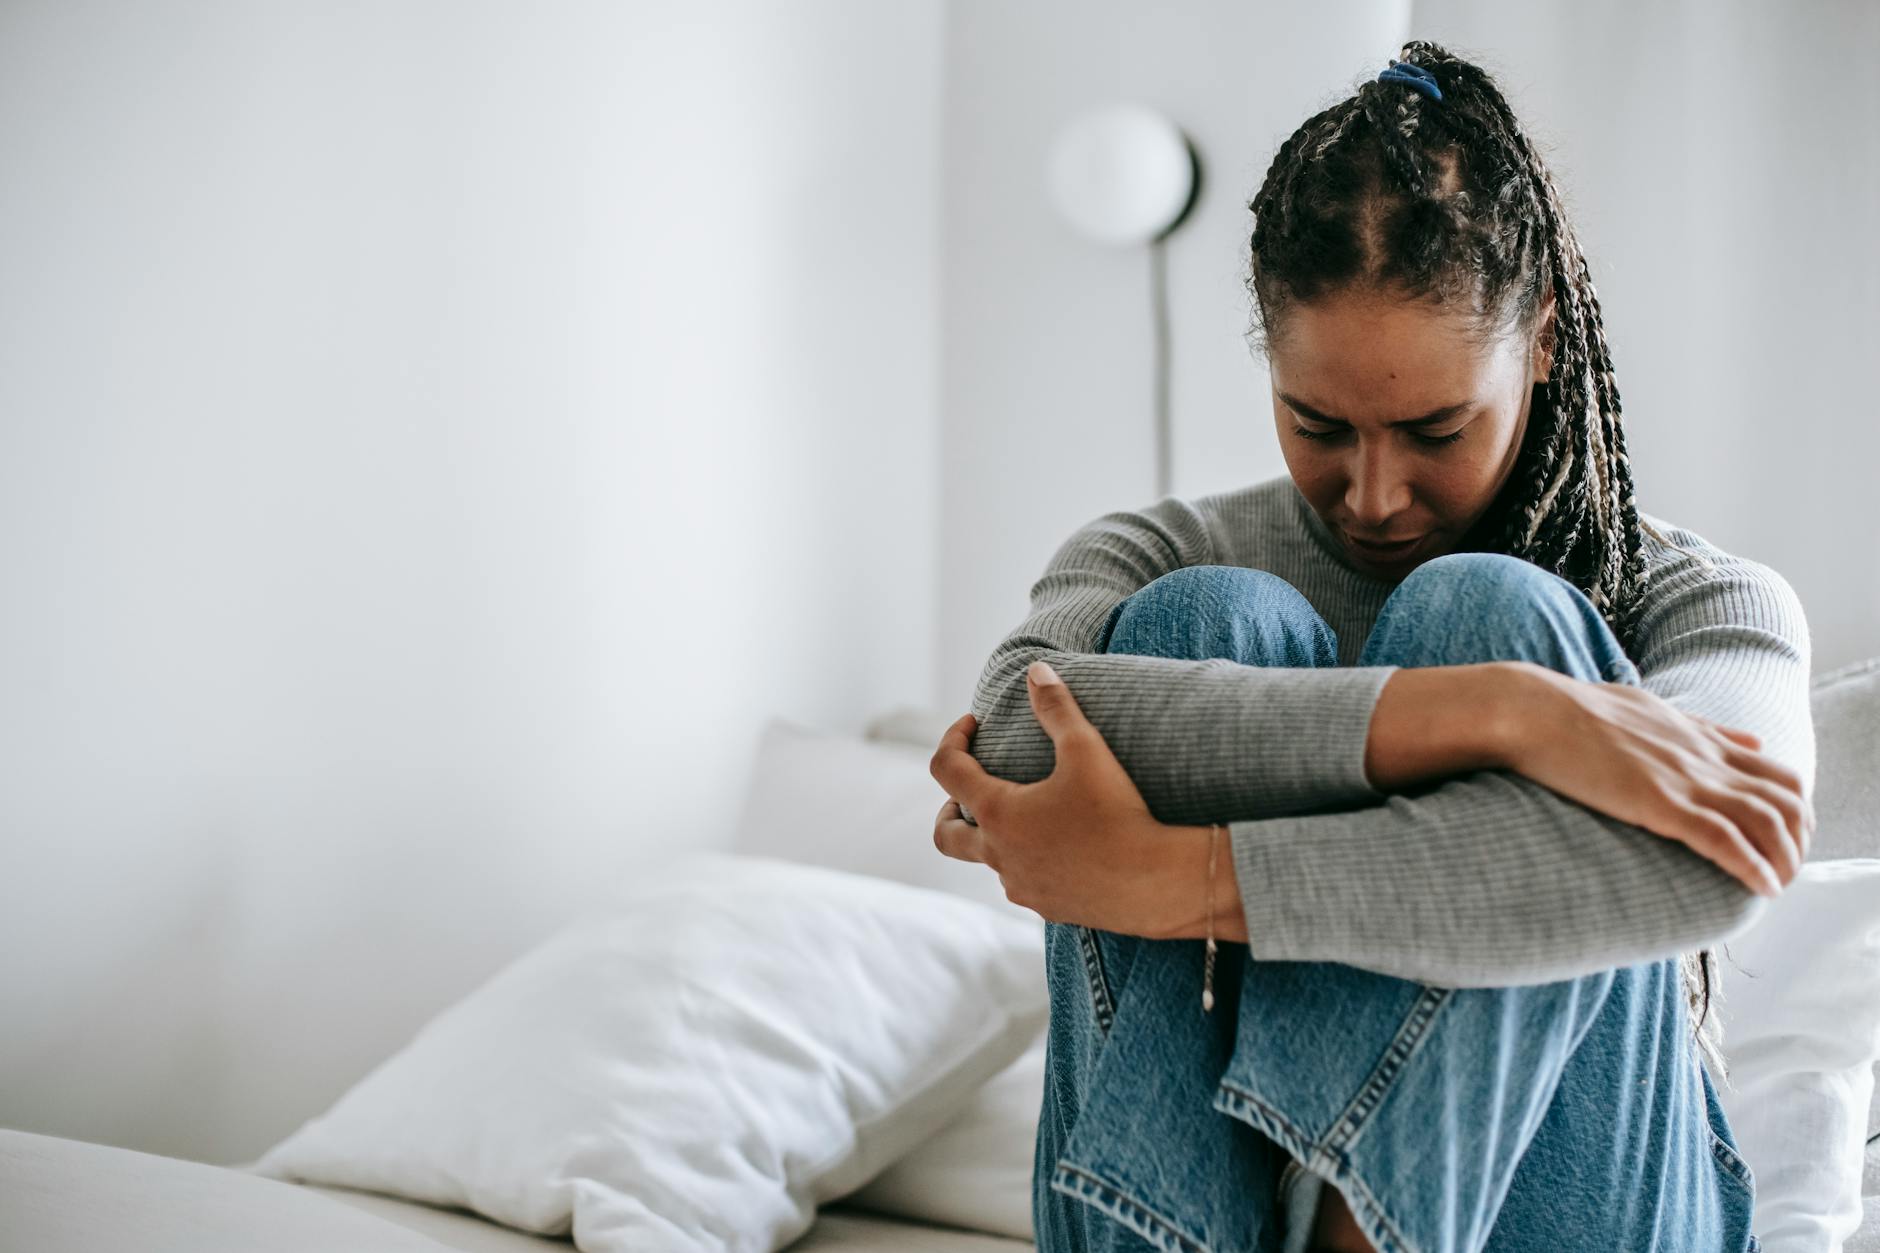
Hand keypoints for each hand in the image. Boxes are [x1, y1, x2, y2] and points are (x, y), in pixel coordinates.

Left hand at [928, 660, 1180, 936]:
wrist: (1157, 882)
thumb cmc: (1118, 813)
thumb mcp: (1087, 749)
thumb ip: (1056, 706)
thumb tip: (1035, 669)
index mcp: (997, 813)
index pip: (946, 769)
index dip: (952, 739)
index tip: (973, 724)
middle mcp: (998, 855)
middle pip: (945, 835)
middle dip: (950, 808)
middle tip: (970, 789)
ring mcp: (1021, 886)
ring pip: (989, 860)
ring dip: (996, 836)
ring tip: (1028, 815)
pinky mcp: (1048, 907)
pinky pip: (1024, 882)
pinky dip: (1028, 861)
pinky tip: (1061, 847)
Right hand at [1507, 664, 1812, 896]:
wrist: (1531, 709)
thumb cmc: (1574, 710)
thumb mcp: (1651, 709)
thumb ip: (1704, 728)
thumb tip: (1752, 739)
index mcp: (1701, 738)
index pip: (1779, 773)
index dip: (1795, 811)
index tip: (1785, 839)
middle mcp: (1704, 758)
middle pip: (1788, 800)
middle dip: (1799, 839)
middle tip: (1786, 868)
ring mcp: (1685, 779)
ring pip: (1768, 822)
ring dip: (1784, 859)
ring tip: (1778, 885)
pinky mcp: (1660, 803)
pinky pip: (1725, 839)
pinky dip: (1753, 867)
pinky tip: (1762, 888)